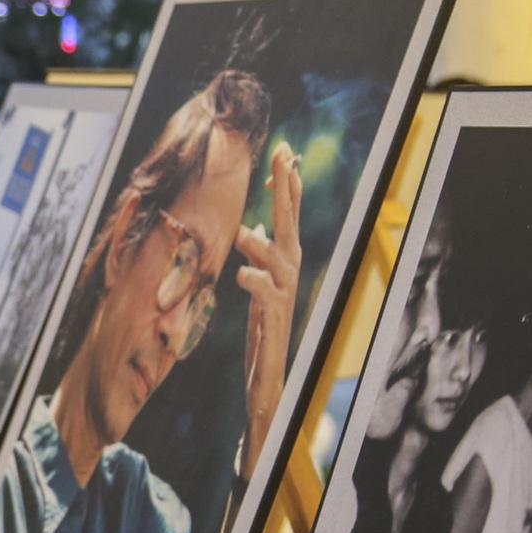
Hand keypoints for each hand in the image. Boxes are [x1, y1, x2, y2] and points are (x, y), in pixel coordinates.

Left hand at [234, 142, 303, 475]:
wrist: (267, 383)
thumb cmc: (264, 334)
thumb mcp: (258, 289)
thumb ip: (259, 258)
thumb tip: (254, 225)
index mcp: (282, 266)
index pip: (286, 217)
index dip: (286, 184)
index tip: (284, 150)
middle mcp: (288, 277)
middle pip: (289, 227)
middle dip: (286, 191)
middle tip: (282, 157)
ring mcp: (283, 300)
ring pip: (280, 262)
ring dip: (263, 242)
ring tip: (244, 228)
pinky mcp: (273, 325)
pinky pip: (266, 300)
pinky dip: (255, 285)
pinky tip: (242, 276)